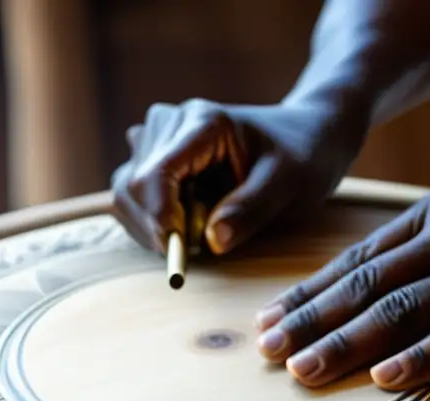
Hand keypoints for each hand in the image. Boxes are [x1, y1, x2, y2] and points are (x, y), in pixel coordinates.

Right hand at [111, 98, 366, 253]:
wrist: (303, 137)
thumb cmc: (301, 157)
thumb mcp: (288, 184)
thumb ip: (251, 209)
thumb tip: (213, 241)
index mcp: (203, 122)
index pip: (157, 172)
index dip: (160, 216)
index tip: (180, 249)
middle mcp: (169, 123)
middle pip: (134, 186)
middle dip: (159, 226)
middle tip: (200, 246)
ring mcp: (155, 139)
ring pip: (126, 194)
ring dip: (153, 226)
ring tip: (201, 231)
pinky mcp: (151, 158)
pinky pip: (131, 198)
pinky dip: (151, 223)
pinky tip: (186, 226)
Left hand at [254, 176, 429, 389]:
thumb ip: (424, 242)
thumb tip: (367, 280)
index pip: (356, 262)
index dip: (308, 294)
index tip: (267, 322)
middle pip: (366, 287)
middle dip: (310, 321)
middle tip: (266, 352)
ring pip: (402, 311)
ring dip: (348, 343)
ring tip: (305, 371)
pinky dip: (420, 358)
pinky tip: (384, 379)